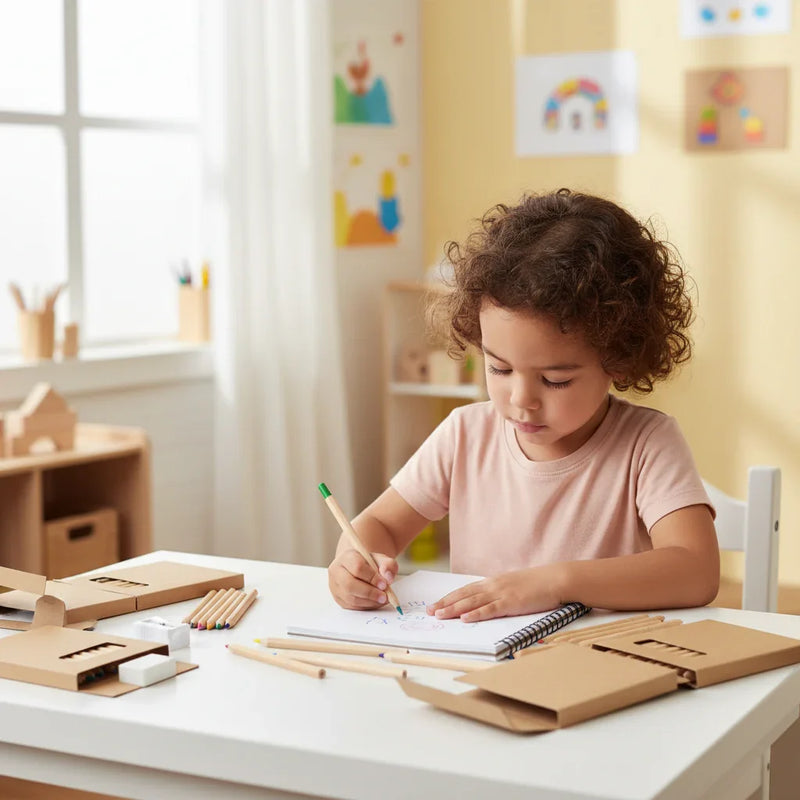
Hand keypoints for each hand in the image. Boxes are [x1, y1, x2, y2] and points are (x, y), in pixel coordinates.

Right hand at [328, 548, 397, 609]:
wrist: (358, 568)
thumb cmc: (369, 564)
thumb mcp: (381, 559)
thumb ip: (388, 565)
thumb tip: (388, 578)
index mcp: (346, 557)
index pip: (357, 567)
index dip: (372, 577)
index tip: (384, 584)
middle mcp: (337, 571)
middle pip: (349, 585)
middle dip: (369, 593)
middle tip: (384, 596)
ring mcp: (335, 586)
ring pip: (350, 598)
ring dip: (369, 602)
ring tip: (382, 600)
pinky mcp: (338, 599)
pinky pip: (351, 607)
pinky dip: (366, 606)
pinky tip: (375, 602)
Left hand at [426, 566, 562, 621]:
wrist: (556, 579)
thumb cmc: (537, 584)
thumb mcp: (514, 586)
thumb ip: (500, 592)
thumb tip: (488, 601)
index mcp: (493, 582)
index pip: (466, 590)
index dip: (449, 597)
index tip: (436, 604)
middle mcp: (493, 586)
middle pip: (464, 595)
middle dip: (445, 603)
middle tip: (429, 611)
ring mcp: (502, 594)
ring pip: (472, 602)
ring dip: (454, 609)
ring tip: (440, 614)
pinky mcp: (511, 603)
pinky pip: (490, 610)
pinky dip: (476, 614)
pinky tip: (464, 618)